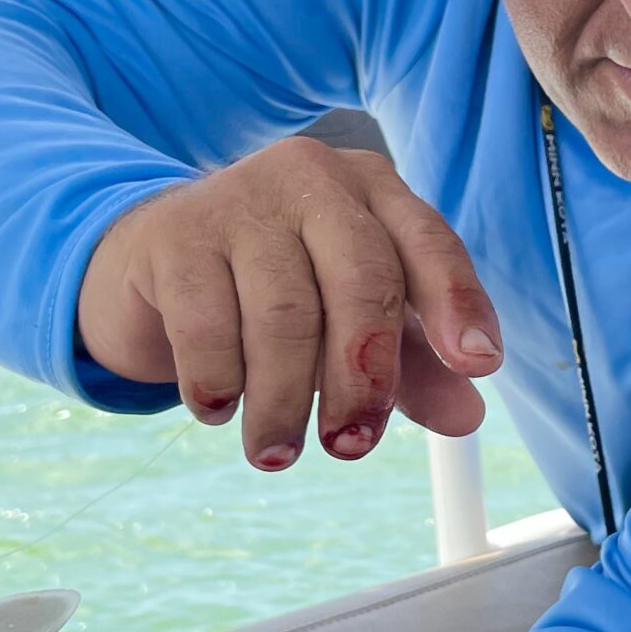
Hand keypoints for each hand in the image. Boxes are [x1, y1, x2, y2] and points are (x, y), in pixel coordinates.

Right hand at [77, 137, 501, 469]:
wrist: (151, 264)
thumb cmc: (273, 293)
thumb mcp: (348, 326)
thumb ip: (411, 367)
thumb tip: (467, 416)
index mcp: (371, 191)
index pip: (428, 243)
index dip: (458, 303)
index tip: (479, 365)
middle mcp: (312, 178)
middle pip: (362, 278)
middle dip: (364, 376)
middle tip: (351, 447)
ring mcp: (239, 199)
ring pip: (284, 313)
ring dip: (283, 400)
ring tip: (276, 453)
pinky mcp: (174, 235)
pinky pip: (208, 325)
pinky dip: (218, 381)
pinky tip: (217, 408)